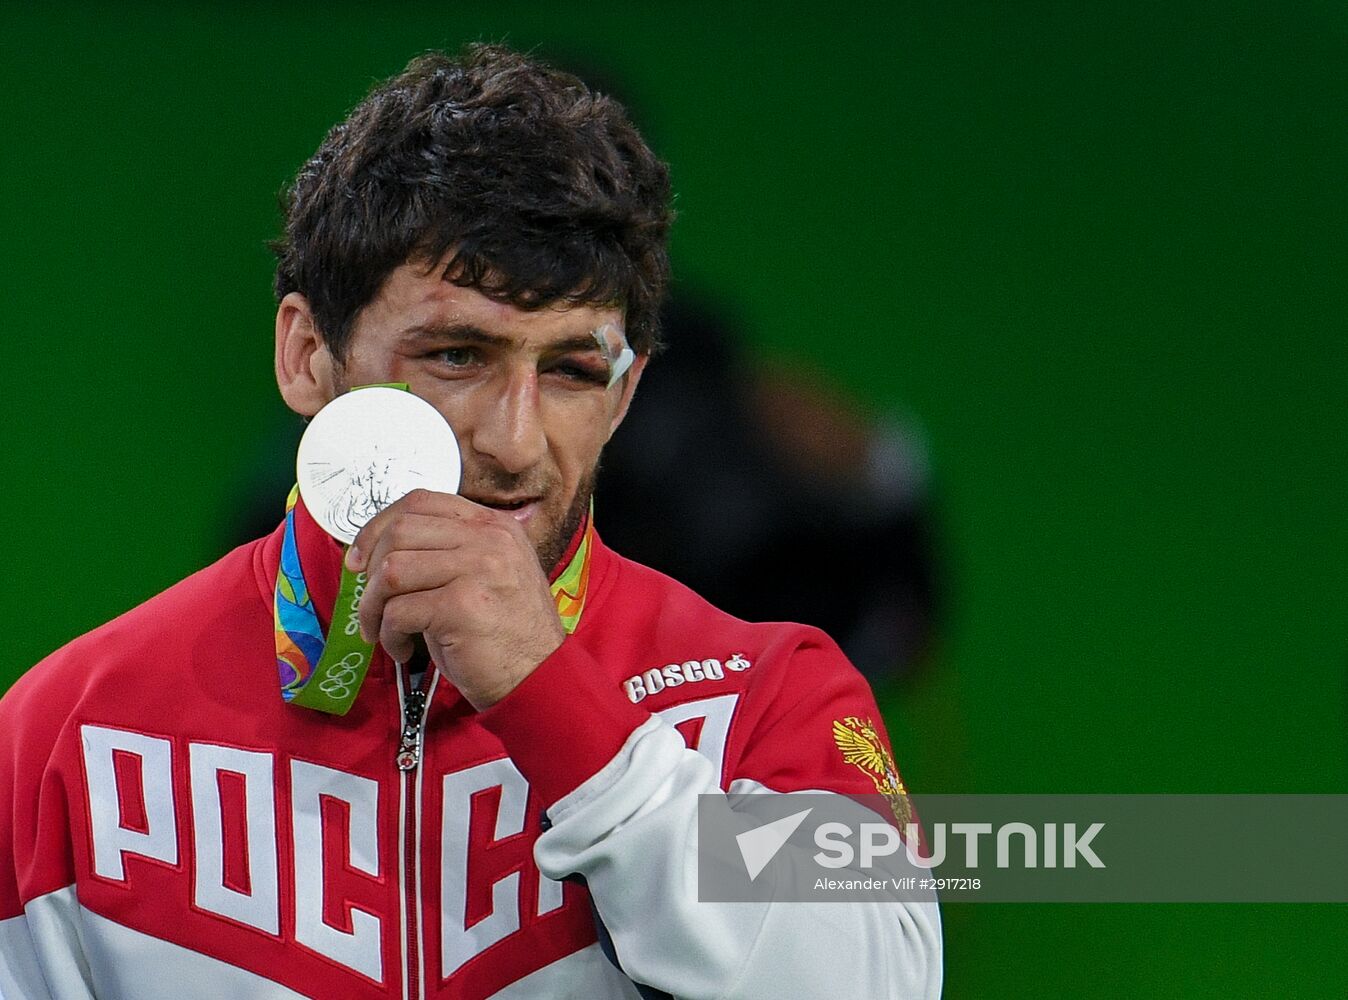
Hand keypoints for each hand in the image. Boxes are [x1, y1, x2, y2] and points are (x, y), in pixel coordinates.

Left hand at [346, 490, 564, 709]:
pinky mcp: (461, 605)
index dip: (379, 525)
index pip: (422, 501)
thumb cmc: (506, 635)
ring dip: (373, 606)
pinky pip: (399, 611)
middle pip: (401, 531)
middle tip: (369, 604)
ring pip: (392, 570)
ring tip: (382, 632)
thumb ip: (449, 553)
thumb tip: (381, 550)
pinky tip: (403, 650)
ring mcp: (477, 569)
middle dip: (371, 571)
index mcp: (493, 526)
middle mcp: (488, 539)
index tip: (361, 558)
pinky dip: (389, 635)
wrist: (539, 677)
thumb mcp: (487, 576)